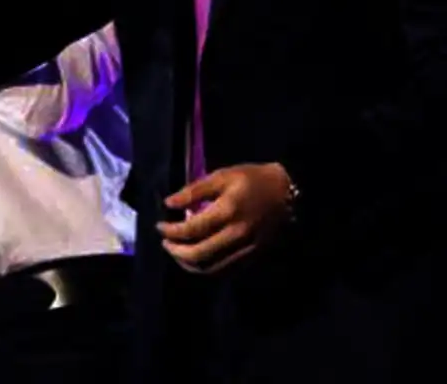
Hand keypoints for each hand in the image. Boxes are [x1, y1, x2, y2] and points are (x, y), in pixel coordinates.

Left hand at [158, 163, 293, 273]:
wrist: (287, 193)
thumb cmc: (252, 179)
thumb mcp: (223, 175)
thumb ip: (194, 190)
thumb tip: (168, 204)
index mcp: (227, 211)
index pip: (191, 229)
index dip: (170, 230)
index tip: (159, 225)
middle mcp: (235, 234)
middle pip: (197, 255)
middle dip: (175, 251)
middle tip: (165, 242)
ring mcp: (244, 249)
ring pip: (209, 268)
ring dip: (187, 264)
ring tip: (177, 251)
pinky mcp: (250, 257)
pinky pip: (222, 270)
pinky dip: (205, 268)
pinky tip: (197, 258)